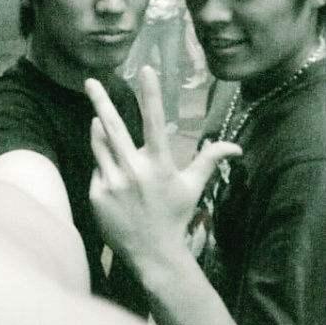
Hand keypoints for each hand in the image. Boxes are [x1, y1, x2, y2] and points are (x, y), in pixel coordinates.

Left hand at [84, 66, 240, 265]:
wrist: (153, 255)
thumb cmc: (174, 216)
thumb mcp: (193, 187)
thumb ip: (208, 160)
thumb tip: (236, 147)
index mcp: (160, 164)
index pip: (154, 121)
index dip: (150, 94)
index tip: (145, 69)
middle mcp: (134, 170)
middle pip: (113, 127)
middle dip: (100, 101)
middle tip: (89, 80)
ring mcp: (112, 182)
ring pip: (99, 144)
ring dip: (98, 130)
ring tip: (98, 121)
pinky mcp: (96, 194)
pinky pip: (96, 169)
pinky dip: (103, 167)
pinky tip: (113, 180)